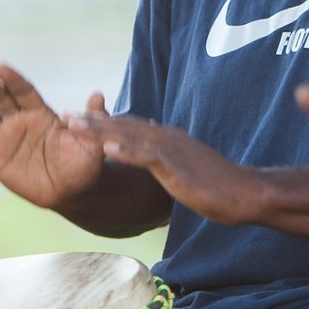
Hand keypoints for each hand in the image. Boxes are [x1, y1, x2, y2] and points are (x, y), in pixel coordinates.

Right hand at [0, 63, 105, 208]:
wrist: (70, 193)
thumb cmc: (83, 166)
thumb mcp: (92, 143)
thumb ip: (93, 120)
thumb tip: (98, 93)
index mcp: (42, 113)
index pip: (25, 91)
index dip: (14, 80)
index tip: (1, 67)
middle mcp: (20, 120)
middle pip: (1, 97)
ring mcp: (4, 137)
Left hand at [68, 113, 261, 224]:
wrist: (244, 192)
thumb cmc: (219, 186)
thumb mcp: (187, 168)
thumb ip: (170, 160)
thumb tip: (159, 157)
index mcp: (169, 139)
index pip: (131, 125)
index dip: (105, 121)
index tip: (81, 119)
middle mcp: (167, 138)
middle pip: (123, 125)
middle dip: (92, 121)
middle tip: (64, 115)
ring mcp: (171, 151)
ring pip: (128, 136)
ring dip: (99, 130)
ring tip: (73, 125)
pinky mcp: (175, 167)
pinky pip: (146, 157)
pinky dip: (126, 151)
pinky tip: (107, 147)